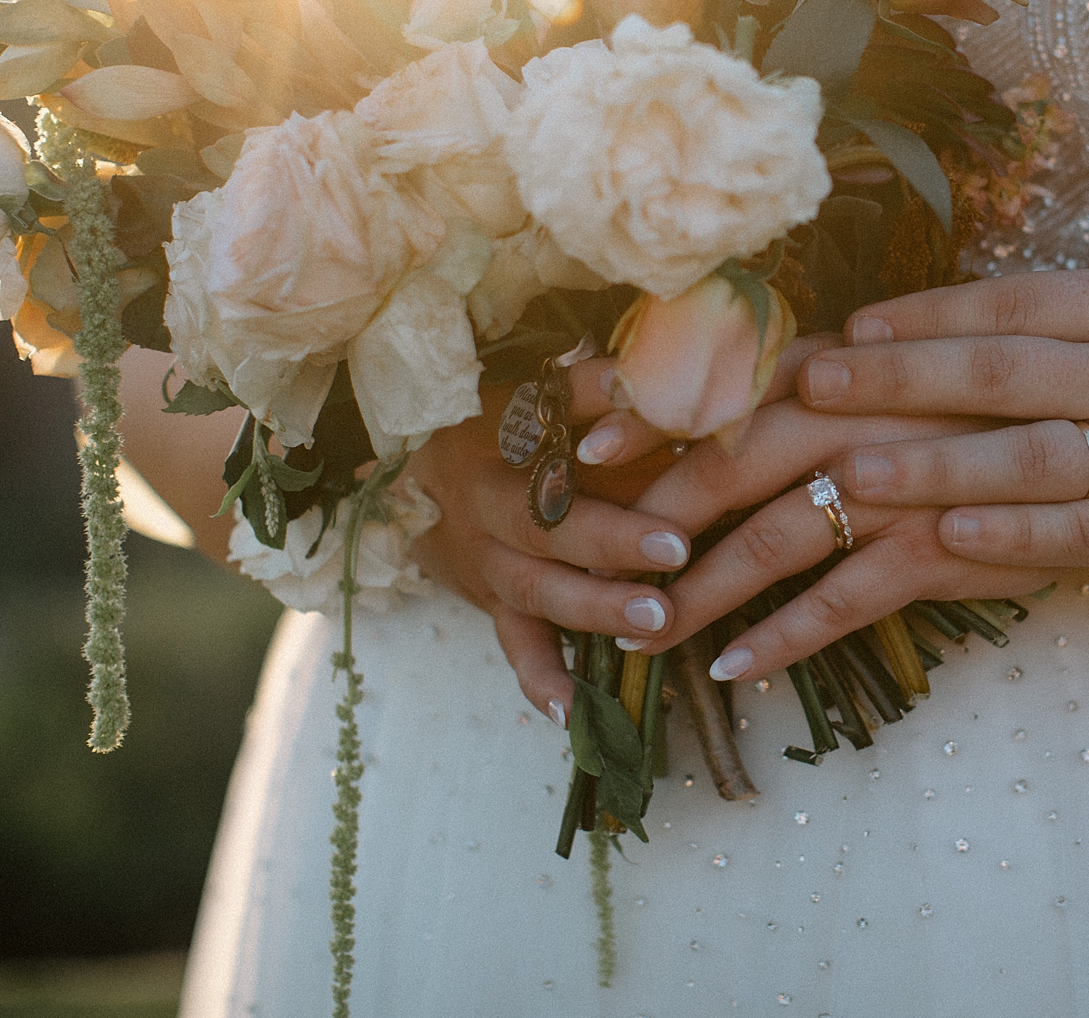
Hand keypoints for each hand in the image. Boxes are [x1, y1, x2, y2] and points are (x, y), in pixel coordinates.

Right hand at [408, 334, 835, 721]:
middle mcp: (490, 502)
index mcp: (507, 438)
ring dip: (596, 610)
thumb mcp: (540, 392)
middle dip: (613, 542)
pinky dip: (542, 681)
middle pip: (549, 524)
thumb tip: (673, 374)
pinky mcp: (492, 603)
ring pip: (539, 590)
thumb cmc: (500, 423)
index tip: (668, 443)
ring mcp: (488, 559)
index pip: (559, 434)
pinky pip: (515, 646)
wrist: (412, 472)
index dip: (612, 440)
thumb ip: (603, 388)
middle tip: (677, 553)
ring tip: (655, 622)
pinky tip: (576, 714)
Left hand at [611, 400, 1055, 683]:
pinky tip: (737, 670)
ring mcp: (901, 479)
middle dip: (652, 516)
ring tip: (643, 634)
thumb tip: (757, 373)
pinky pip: (845, 599)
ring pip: (775, 538)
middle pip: (731, 463)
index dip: (651, 411)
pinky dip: (785, 637)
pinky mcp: (940, 546)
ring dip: (701, 593)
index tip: (582, 448)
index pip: (729, 382)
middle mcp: (864, 412)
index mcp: (850, 358)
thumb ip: (845, 366)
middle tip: (588, 556)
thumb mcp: (922, 360)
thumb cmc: (1008, 388)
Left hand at [790, 220, 1088, 575]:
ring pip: (1021, 459)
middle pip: (992, 375)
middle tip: (808, 388)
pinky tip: (949, 541)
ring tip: (840, 479)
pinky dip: (1017, 538)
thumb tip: (1070, 273)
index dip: (921, 315)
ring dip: (924, 468)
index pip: (1009, 303)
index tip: (848, 325)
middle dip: (889, 381)